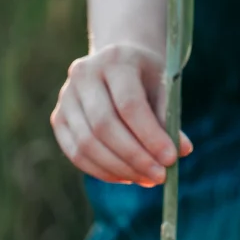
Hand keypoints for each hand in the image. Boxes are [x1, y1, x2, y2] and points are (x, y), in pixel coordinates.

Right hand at [50, 43, 192, 186]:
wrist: (116, 61)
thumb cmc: (146, 76)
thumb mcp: (163, 86)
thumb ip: (169, 117)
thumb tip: (182, 151)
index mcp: (115, 61)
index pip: (129, 104)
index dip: (150, 135)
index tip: (171, 159)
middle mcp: (84, 75)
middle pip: (104, 126)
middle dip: (135, 157)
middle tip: (160, 176)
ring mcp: (66, 96)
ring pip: (87, 144)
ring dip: (119, 169)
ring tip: (146, 179)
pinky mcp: (58, 118)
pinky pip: (76, 154)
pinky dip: (102, 171)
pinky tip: (126, 176)